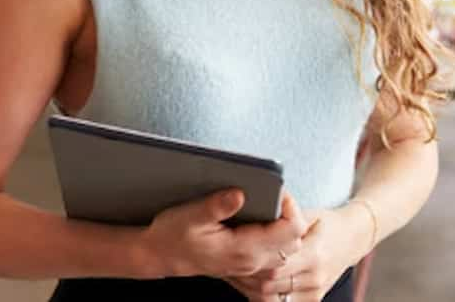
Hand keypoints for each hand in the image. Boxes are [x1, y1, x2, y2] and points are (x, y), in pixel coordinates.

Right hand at [142, 189, 307, 279]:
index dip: (291, 207)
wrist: (159, 256)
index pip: (290, 231)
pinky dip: (278, 237)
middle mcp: (251, 261)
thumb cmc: (172, 236)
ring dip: (286, 226)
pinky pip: (275, 254)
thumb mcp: (190, 216)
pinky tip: (263, 220)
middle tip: (276, 194)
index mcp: (243, 250)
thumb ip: (216, 206)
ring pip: (288, 249)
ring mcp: (249, 265)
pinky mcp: (245, 263)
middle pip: (295, 241)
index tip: (277, 189)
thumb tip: (239, 194)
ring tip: (271, 203)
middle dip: (292, 214)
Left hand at [225, 200, 370, 301]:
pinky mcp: (313, 299)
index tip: (237, 252)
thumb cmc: (327, 223)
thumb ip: (286, 218)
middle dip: (249, 274)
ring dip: (254, 286)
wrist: (353, 239)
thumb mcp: (310, 215)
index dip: (254, 259)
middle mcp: (315, 275)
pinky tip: (254, 283)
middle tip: (230, 263)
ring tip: (238, 272)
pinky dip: (267, 295)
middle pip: (271, 282)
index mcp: (314, 252)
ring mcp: (314, 290)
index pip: (277, 263)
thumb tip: (260, 208)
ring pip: (274, 296)